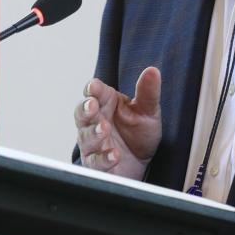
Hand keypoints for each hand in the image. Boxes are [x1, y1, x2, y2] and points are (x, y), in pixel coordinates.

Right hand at [75, 66, 161, 180]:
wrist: (142, 163)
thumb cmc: (139, 134)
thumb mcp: (148, 111)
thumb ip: (148, 93)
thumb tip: (152, 71)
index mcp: (106, 104)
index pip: (95, 92)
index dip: (93, 89)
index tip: (94, 86)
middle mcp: (95, 121)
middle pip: (83, 113)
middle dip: (85, 109)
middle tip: (92, 105)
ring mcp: (94, 143)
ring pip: (86, 137)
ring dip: (93, 133)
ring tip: (103, 129)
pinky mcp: (97, 164)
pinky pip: (96, 161)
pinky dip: (104, 158)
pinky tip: (114, 154)